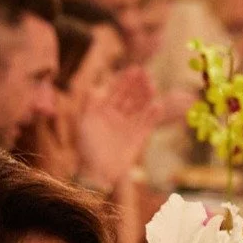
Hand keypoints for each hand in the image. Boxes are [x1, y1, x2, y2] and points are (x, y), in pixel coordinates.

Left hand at [76, 66, 160, 191]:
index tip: (135, 69)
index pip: (116, 90)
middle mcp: (117, 115)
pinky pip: (147, 124)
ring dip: (147, 97)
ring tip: (153, 86)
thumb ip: (90, 103)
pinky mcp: (138, 138)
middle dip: (138, 85)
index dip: (125, 79)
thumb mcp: (85, 123)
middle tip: (147, 73)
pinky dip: (153, 116)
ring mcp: (128, 126)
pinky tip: (158, 106)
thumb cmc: (87, 148)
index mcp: (103, 109)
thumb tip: (96, 86)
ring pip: (140, 107)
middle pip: (130, 96)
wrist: (97, 172)